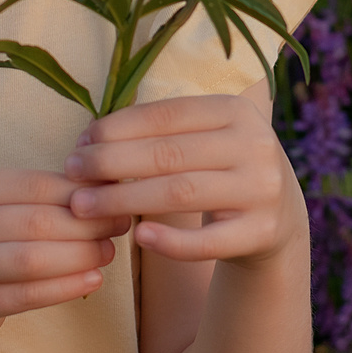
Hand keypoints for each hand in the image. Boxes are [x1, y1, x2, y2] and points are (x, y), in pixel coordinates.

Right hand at [0, 168, 129, 337]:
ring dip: (79, 256)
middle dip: (86, 224)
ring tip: (108, 252)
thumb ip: (37, 195)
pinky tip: (92, 280)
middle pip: (34, 222)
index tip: (114, 194)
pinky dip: (64, 288)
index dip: (78, 190)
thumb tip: (105, 182)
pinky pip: (25, 296)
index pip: (31, 185)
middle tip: (119, 226)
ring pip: (31, 260)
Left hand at [63, 92, 301, 265]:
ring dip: (124, 200)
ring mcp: (262, 190)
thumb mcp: (205, 139)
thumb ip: (159, 132)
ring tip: (83, 207)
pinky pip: (208, 242)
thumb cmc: (220, 170)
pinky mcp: (262, 232)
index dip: (117, 128)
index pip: (166, 115)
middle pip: (168, 154)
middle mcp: (256, 145)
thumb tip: (88, 136)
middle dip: (111, 163)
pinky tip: (139, 238)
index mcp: (237, 111)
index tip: (78, 143)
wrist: (279, 218)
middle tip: (72, 174)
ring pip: (181, 193)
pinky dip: (171, 242)